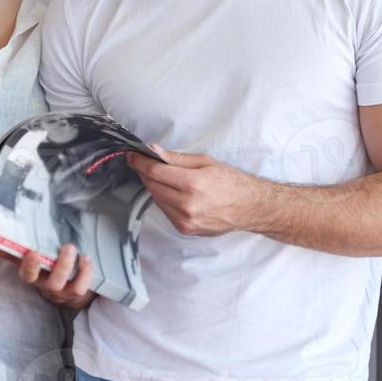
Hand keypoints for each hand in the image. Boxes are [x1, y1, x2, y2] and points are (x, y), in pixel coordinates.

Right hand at [9, 244, 96, 309]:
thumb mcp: (25, 260)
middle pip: (52, 283)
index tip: (34, 252)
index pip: (27, 275)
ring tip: (77, 251)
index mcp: (32, 277)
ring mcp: (61, 292)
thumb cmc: (41, 269)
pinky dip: (86, 273)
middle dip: (60, 266)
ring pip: (69, 286)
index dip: (30, 266)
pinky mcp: (75, 293)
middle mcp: (46, 286)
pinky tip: (86, 259)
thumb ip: (12, 252)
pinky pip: (81, 288)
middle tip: (67, 247)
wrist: (60, 289)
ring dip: (75, 269)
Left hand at [127, 145, 269, 236]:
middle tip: (144, 163)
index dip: (140, 162)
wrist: (249, 207)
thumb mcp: (205, 162)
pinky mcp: (186, 229)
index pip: (155, 171)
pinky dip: (164, 199)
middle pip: (152, 186)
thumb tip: (154, 151)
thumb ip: (176, 158)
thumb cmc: (231, 182)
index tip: (132, 156)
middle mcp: (187, 205)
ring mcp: (186, 220)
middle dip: (145, 172)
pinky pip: (165, 211)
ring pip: (156, 199)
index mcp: (193, 184)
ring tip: (161, 176)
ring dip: (154, 186)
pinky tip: (172, 192)